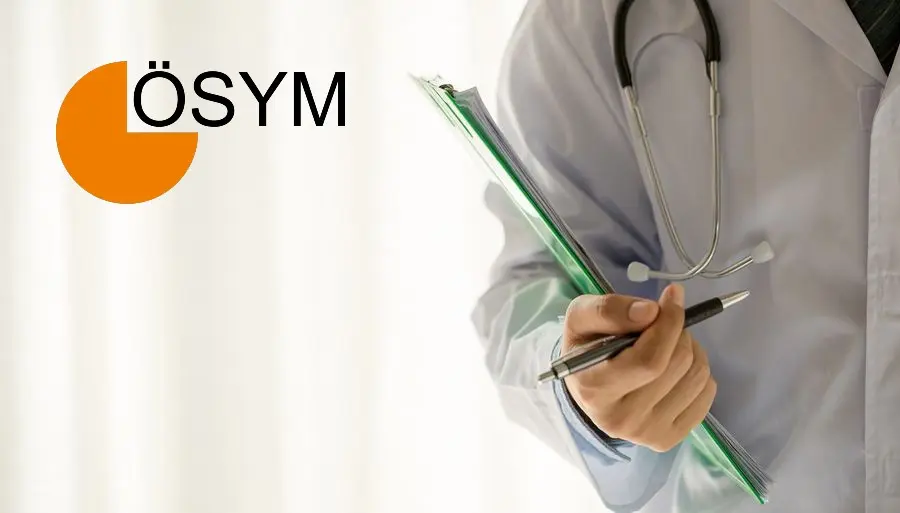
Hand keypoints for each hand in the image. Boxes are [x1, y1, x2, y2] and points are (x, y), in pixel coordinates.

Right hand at [560, 284, 716, 451]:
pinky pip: (706, 394)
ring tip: (669, 344)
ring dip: (690, 349)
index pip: (650, 360)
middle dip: (678, 332)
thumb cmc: (586, 348)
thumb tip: (650, 311)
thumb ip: (608, 309)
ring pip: (698, 377)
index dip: (669, 324)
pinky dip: (698, 371)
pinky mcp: (668, 439)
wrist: (587, 387)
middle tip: (664, 323)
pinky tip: (676, 368)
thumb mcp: (581, 317)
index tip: (672, 298)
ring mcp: (647, 433)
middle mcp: (621, 419)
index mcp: (595, 390)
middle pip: (678, 365)